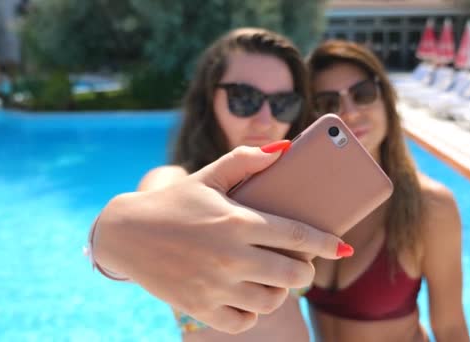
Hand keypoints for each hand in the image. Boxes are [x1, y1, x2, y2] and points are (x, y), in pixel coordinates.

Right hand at [92, 145, 350, 333]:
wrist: (126, 234)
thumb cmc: (175, 203)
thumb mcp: (208, 176)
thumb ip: (246, 159)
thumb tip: (284, 150)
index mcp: (238, 222)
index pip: (297, 235)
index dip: (326, 243)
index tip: (343, 248)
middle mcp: (231, 256)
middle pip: (293, 274)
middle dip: (304, 270)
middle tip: (299, 264)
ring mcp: (216, 285)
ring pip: (271, 301)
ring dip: (279, 291)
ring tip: (272, 279)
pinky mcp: (200, 307)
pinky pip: (243, 320)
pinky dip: (251, 312)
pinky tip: (247, 297)